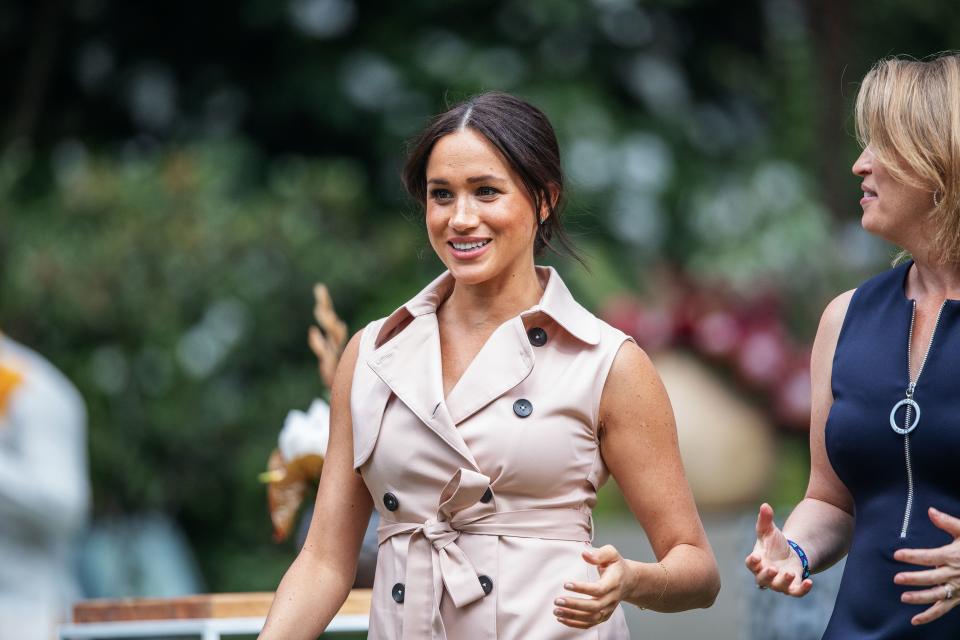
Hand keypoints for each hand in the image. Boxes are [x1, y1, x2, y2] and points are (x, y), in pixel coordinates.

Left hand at [554, 545, 630, 628]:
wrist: (628, 581)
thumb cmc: (616, 566)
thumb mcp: (611, 554)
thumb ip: (599, 554)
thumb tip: (585, 555)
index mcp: (614, 583)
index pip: (598, 589)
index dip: (582, 588)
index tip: (566, 584)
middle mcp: (612, 598)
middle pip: (594, 606)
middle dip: (574, 605)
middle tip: (557, 600)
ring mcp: (608, 609)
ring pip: (591, 618)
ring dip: (573, 616)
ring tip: (556, 611)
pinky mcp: (604, 616)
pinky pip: (590, 624)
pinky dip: (575, 624)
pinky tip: (562, 618)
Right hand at [745, 503, 812, 596]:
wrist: (790, 554)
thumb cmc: (774, 543)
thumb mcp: (769, 530)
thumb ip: (765, 519)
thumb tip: (765, 505)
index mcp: (757, 561)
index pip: (750, 564)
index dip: (752, 562)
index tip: (756, 557)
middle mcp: (765, 575)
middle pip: (762, 580)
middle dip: (767, 576)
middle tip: (772, 569)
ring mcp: (779, 582)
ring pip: (779, 587)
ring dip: (783, 582)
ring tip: (789, 574)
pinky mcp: (792, 587)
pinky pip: (796, 592)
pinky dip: (802, 590)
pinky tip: (809, 582)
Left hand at [894, 507, 959, 624]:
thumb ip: (948, 522)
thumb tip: (930, 511)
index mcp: (952, 556)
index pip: (929, 557)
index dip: (912, 556)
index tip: (897, 555)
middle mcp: (954, 574)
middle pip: (931, 578)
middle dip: (914, 579)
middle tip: (897, 579)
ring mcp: (957, 588)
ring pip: (937, 595)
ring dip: (920, 598)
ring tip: (904, 598)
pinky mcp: (958, 598)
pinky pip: (943, 608)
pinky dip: (930, 616)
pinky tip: (915, 620)